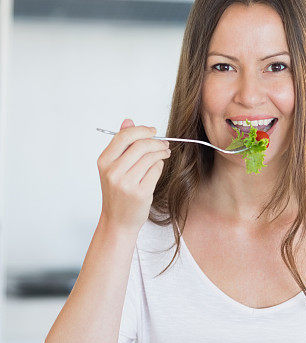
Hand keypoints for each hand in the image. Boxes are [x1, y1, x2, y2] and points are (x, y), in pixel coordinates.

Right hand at [98, 118, 170, 234]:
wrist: (118, 221)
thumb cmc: (117, 193)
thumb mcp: (113, 167)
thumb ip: (121, 144)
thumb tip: (128, 121)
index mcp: (104, 162)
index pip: (124, 137)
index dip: (141, 130)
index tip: (153, 131)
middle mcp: (113, 172)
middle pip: (140, 145)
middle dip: (156, 142)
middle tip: (164, 144)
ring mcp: (126, 183)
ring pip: (150, 157)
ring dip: (161, 152)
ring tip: (164, 153)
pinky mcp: (140, 192)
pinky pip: (156, 170)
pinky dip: (160, 166)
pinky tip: (158, 167)